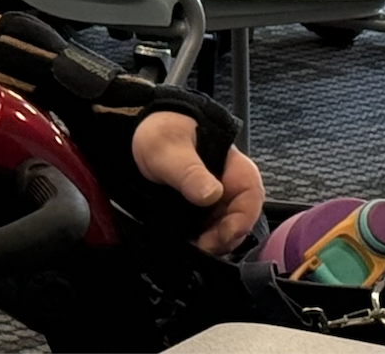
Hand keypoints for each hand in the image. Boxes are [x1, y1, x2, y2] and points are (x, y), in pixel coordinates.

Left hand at [132, 111, 264, 253]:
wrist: (134, 141)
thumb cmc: (159, 136)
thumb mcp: (169, 149)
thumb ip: (189, 171)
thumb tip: (211, 194)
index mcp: (233, 166)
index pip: (251, 195)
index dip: (243, 219)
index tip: (224, 235)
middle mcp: (229, 188)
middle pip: (240, 220)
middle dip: (225, 238)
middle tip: (203, 247)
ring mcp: (215, 204)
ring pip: (225, 231)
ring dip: (213, 244)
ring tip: (193, 248)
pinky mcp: (200, 217)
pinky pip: (208, 234)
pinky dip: (200, 243)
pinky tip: (187, 246)